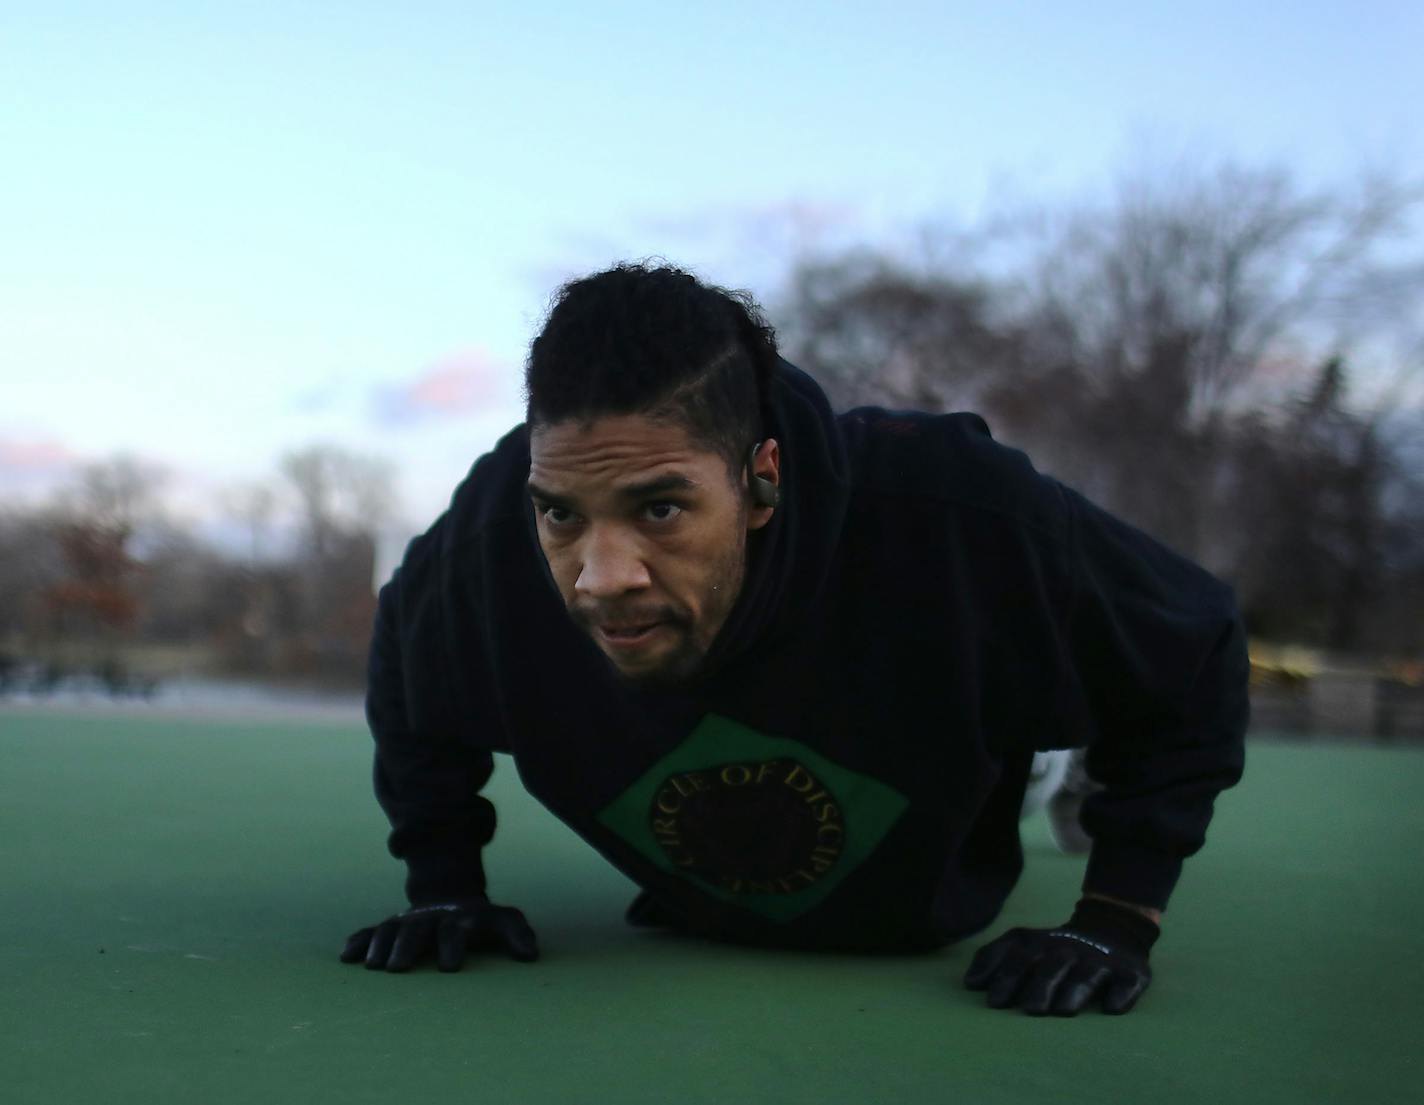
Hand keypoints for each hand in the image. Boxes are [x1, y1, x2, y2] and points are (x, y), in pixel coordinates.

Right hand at [339, 896, 538, 972]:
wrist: (452, 898)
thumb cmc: (481, 920)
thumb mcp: (503, 919)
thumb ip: (518, 933)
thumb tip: (530, 954)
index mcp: (458, 918)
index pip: (455, 930)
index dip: (453, 945)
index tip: (450, 967)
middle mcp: (430, 918)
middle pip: (416, 929)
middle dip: (407, 946)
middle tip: (398, 968)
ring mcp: (408, 920)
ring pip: (390, 929)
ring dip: (380, 946)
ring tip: (373, 968)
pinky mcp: (392, 925)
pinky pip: (371, 930)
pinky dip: (359, 941)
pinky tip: (346, 957)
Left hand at [964, 897, 1157, 1014]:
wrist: (1111, 930)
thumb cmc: (1055, 949)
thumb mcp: (1024, 944)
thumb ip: (994, 958)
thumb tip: (970, 983)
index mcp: (1040, 943)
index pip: (1019, 957)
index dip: (1006, 976)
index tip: (992, 1001)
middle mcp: (1069, 949)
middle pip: (1051, 967)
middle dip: (1039, 987)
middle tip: (1029, 1010)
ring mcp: (1100, 960)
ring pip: (1086, 975)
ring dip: (1074, 991)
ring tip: (1063, 1010)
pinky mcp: (1130, 972)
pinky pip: (1127, 983)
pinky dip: (1121, 995)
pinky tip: (1113, 1007)